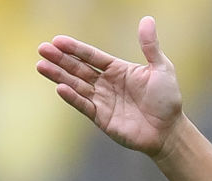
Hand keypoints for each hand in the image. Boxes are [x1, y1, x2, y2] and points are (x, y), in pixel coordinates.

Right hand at [36, 17, 184, 158]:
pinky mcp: (102, 118)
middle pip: (78, 68)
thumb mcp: (161, 68)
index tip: (57, 40)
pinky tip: (60, 88)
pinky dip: (72, 97)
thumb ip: (150, 46)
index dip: (75, 49)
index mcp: (117, 70)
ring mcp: (102, 101)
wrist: (169, 130)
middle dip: (60, 59)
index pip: (91, 56)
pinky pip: (84, 105)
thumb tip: (147, 19)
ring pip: (76, 85)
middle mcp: (106, 84)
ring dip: (59, 76)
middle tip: (42, 49)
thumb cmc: (167, 99)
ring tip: (41, 65)